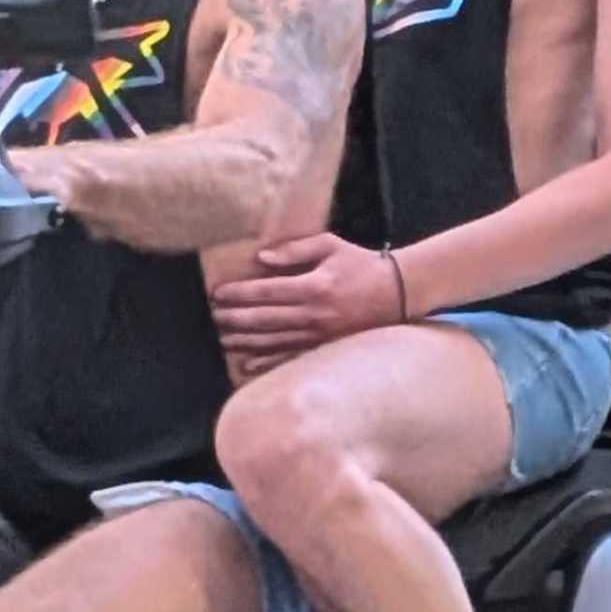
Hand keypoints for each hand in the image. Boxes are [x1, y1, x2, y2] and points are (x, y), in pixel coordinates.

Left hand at [211, 231, 409, 375]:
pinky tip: (247, 366)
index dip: (239, 293)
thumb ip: (296, 249)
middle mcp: (314, 314)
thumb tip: (262, 258)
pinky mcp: (326, 349)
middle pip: (264, 319)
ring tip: (222, 339)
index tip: (217, 294)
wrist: (398, 293)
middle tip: (212, 317)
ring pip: (273, 342)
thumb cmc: (362, 265)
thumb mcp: (331, 245)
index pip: (267, 291)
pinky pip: (290, 359)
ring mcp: (320, 336)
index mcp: (314, 286)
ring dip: (244, 341)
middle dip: (234, 318)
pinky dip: (267, 364)